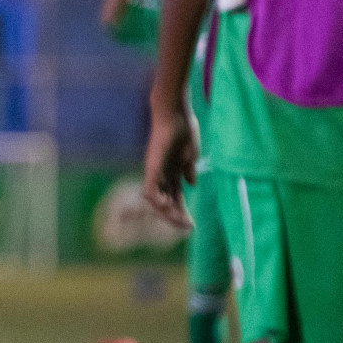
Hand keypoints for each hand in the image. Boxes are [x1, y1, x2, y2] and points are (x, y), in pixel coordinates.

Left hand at [143, 105, 195, 229]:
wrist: (175, 113)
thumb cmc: (183, 129)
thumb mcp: (190, 154)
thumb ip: (188, 169)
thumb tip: (191, 185)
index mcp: (171, 172)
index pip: (175, 196)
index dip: (182, 210)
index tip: (192, 224)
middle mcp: (160, 174)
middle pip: (166, 201)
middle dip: (175, 216)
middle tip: (187, 228)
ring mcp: (155, 171)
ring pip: (156, 199)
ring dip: (167, 212)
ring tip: (180, 221)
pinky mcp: (152, 167)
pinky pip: (151, 189)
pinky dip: (158, 201)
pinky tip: (169, 208)